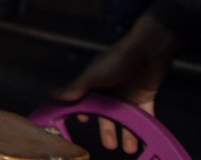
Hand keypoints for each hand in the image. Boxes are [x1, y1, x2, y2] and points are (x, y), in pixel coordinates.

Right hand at [51, 14, 178, 153]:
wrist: (147, 52)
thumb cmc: (116, 62)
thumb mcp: (92, 76)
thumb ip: (75, 88)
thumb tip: (53, 95)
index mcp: (96, 85)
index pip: (86, 103)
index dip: (84, 114)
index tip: (84, 124)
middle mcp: (111, 92)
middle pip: (107, 115)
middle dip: (108, 131)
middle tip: (110, 146)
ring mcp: (128, 95)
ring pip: (126, 120)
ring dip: (127, 134)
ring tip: (129, 149)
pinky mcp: (145, 98)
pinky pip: (144, 117)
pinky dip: (145, 129)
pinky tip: (145, 141)